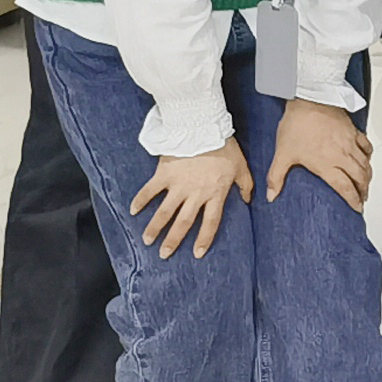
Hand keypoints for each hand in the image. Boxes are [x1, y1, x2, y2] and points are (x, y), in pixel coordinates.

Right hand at [131, 140, 250, 257]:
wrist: (203, 127)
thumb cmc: (225, 146)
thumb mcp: (241, 166)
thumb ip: (245, 185)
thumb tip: (249, 200)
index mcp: (215, 193)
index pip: (210, 222)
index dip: (204, 239)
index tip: (196, 254)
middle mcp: (195, 193)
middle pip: (183, 222)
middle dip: (173, 240)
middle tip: (164, 254)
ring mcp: (178, 185)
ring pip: (164, 212)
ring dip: (155, 228)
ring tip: (147, 241)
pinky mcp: (164, 174)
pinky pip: (150, 190)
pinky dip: (140, 200)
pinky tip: (132, 211)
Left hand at [262, 98, 370, 210]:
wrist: (310, 100)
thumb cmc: (297, 125)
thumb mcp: (283, 153)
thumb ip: (276, 177)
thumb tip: (271, 195)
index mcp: (327, 165)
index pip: (345, 187)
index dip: (353, 199)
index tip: (357, 207)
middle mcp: (342, 156)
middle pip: (360, 178)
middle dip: (363, 190)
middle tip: (363, 198)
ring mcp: (350, 143)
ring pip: (365, 164)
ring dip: (367, 176)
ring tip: (366, 183)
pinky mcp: (353, 131)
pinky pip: (366, 146)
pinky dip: (368, 155)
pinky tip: (366, 158)